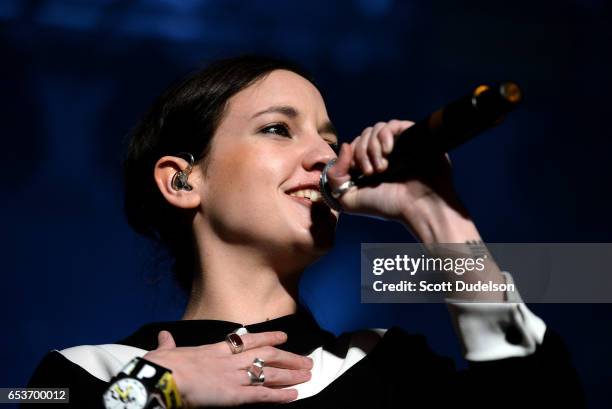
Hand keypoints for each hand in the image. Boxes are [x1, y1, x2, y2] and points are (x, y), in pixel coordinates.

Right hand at [143, 330, 312, 407]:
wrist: (163, 376)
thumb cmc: (162, 365)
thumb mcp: (166, 351)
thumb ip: (168, 344)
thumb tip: (163, 337)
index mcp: (215, 349)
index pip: (248, 339)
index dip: (268, 337)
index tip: (283, 336)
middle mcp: (230, 360)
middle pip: (267, 355)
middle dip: (289, 357)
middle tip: (307, 360)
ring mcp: (234, 377)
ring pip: (269, 373)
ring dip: (291, 374)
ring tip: (308, 375)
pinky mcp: (234, 395)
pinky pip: (262, 395)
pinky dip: (279, 395)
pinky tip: (294, 395)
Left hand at [327, 120, 467, 239]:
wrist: (420, 207)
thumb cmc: (388, 205)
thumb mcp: (349, 199)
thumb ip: (335, 175)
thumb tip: (345, 145)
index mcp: (371, 164)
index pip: (354, 146)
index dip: (352, 156)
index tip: (359, 172)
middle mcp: (385, 153)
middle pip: (363, 136)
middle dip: (361, 153)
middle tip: (371, 172)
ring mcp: (398, 144)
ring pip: (375, 129)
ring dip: (372, 147)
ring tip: (382, 167)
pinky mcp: (412, 137)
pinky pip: (392, 124)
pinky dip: (385, 135)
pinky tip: (388, 151)